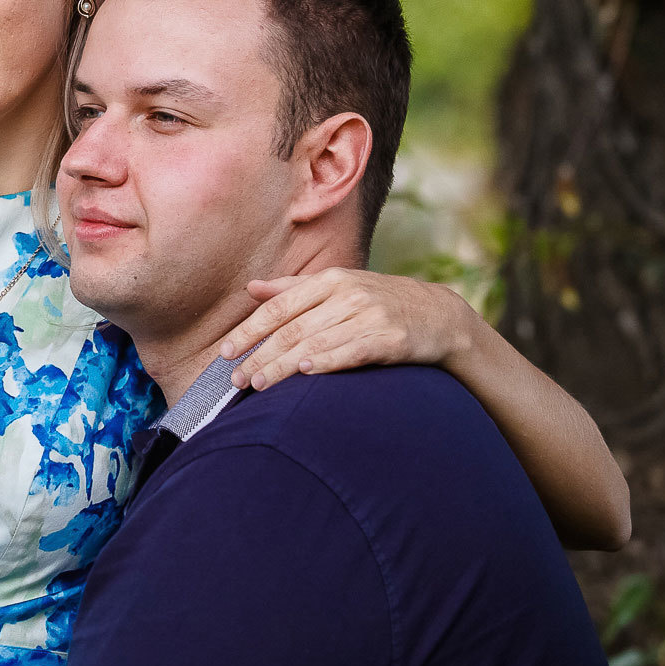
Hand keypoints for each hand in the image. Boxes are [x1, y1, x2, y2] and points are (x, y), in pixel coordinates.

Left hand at [219, 267, 474, 390]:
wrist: (440, 315)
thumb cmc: (379, 302)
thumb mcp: (338, 287)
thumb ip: (293, 289)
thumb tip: (251, 288)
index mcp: (330, 281)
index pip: (279, 307)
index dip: (249, 330)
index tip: (225, 352)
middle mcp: (347, 294)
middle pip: (293, 328)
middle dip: (260, 356)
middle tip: (235, 379)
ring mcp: (370, 315)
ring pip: (316, 342)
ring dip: (283, 366)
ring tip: (258, 385)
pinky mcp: (392, 338)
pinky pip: (352, 350)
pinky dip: (327, 360)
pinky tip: (305, 372)